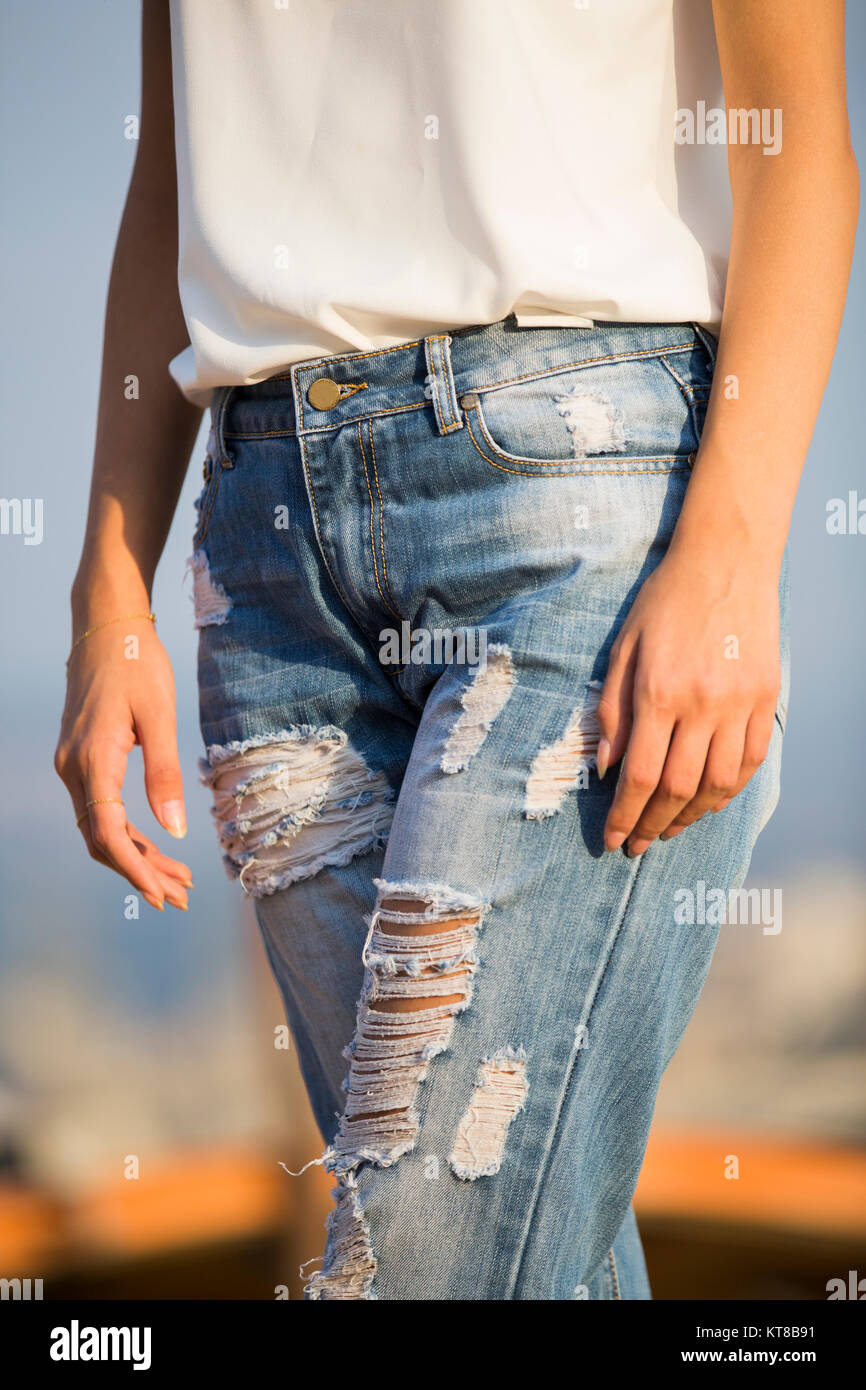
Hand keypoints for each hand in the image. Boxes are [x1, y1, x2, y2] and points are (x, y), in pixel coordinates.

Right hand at [55, 616, 191, 909]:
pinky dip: (129, 832)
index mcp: (92, 761)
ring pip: (102, 827)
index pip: (107, 833)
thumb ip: (165, 775)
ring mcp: (74, 765)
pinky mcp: (82, 759)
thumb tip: (174, 830)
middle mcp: (73, 769)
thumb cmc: (138, 665)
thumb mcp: (161, 717)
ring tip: (179, 879)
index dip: (134, 870)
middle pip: (103, 839)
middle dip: (141, 871)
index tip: (161, 895)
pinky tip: (158, 844)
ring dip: (137, 856)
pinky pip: (101, 808)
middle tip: (182, 896)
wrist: (106, 627)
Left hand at [596, 547, 780, 855]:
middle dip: (653, 825)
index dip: (625, 816)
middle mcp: (701, 705)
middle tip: (638, 845)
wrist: (726, 561)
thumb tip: (607, 768)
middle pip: (677, 788)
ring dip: (691, 816)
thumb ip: (612, 710)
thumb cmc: (664, 601)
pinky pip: (751, 761)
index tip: (614, 840)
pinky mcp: (765, 699)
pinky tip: (708, 801)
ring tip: (670, 829)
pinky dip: (729, 790)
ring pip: (718, 784)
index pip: (640, 775)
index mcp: (658, 692)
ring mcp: (738, 704)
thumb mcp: (623, 648)